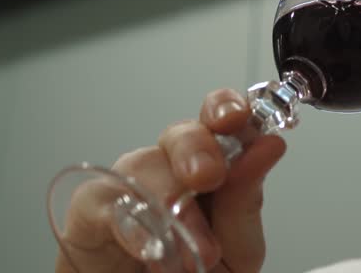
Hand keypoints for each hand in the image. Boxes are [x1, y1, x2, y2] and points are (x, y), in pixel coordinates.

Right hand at [55, 88, 286, 272]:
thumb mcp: (236, 251)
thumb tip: (269, 146)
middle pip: (180, 133)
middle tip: (209, 177)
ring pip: (143, 162)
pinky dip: (131, 222)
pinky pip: (102, 198)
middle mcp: (170, 172)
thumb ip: (246, 202)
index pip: (218, 120)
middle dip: (197, 147)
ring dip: (170, 202)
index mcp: (211, 172)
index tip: (237, 117)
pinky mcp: (91, 214)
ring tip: (192, 252)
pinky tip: (152, 246)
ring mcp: (129, 188)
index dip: (226, 107)